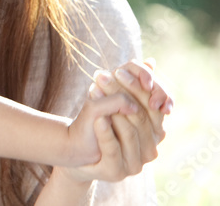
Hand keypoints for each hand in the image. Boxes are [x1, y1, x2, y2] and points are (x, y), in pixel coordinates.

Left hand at [63, 59, 172, 183]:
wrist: (77, 149)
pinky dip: (105, 130)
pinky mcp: (116, 171)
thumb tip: (150, 61)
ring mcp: (135, 163)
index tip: (119, 70)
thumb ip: (136, 85)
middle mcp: (151, 149)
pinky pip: (113, 147)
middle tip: (101, 74)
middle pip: (140, 115)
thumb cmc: (100, 120)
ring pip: (129, 130)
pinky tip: (97, 117)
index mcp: (156, 132)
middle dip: (120, 92)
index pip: (155, 105)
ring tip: (92, 89)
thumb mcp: (115, 101)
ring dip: (110, 107)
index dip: (140, 88)